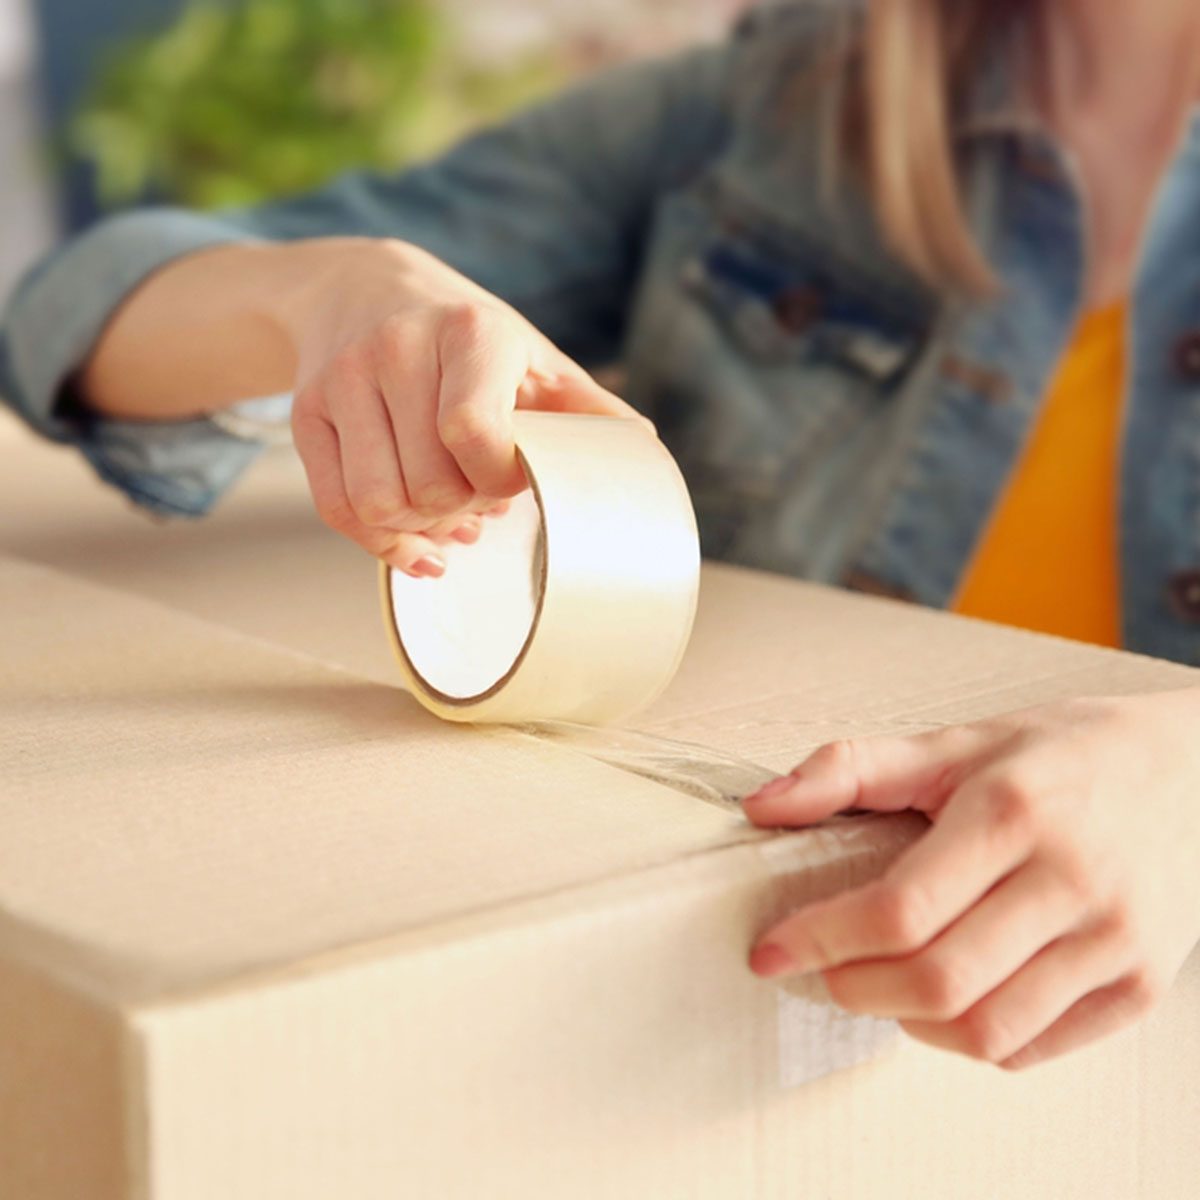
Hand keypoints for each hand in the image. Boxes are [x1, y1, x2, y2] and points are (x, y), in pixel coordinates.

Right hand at [277, 238, 644, 575]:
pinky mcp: (306, 412)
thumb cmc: (463, 332)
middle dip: (464, 508)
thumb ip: (584, 407)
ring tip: (450, 517)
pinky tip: (413, 542)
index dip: (497, 480)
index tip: (514, 480)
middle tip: (481, 497)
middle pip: (430, 483)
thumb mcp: (530, 354)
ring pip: (379, 502)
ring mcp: (343, 381)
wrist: (361, 287)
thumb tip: (644, 451)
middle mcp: (397, 349)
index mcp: (469, 332)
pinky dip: (378, 541)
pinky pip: (337, 507)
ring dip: (421, 529)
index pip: (472, 432)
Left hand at [743, 691, 1199, 1069]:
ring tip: (877, 985)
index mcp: (1012, 811)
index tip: (772, 949)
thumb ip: (851, 769)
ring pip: (984, 1030)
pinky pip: (1035, 1050)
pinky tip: (945, 1001)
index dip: (821, 938)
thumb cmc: (1059, 756)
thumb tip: (761, 805)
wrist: (1191, 772)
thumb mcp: (954, 742)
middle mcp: (1071, 881)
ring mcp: (1115, 942)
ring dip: (906, 1021)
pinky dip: (970, 1041)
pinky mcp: (1140, 986)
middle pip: (937, 979)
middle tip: (819, 970)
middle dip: (853, 986)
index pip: (900, 908)